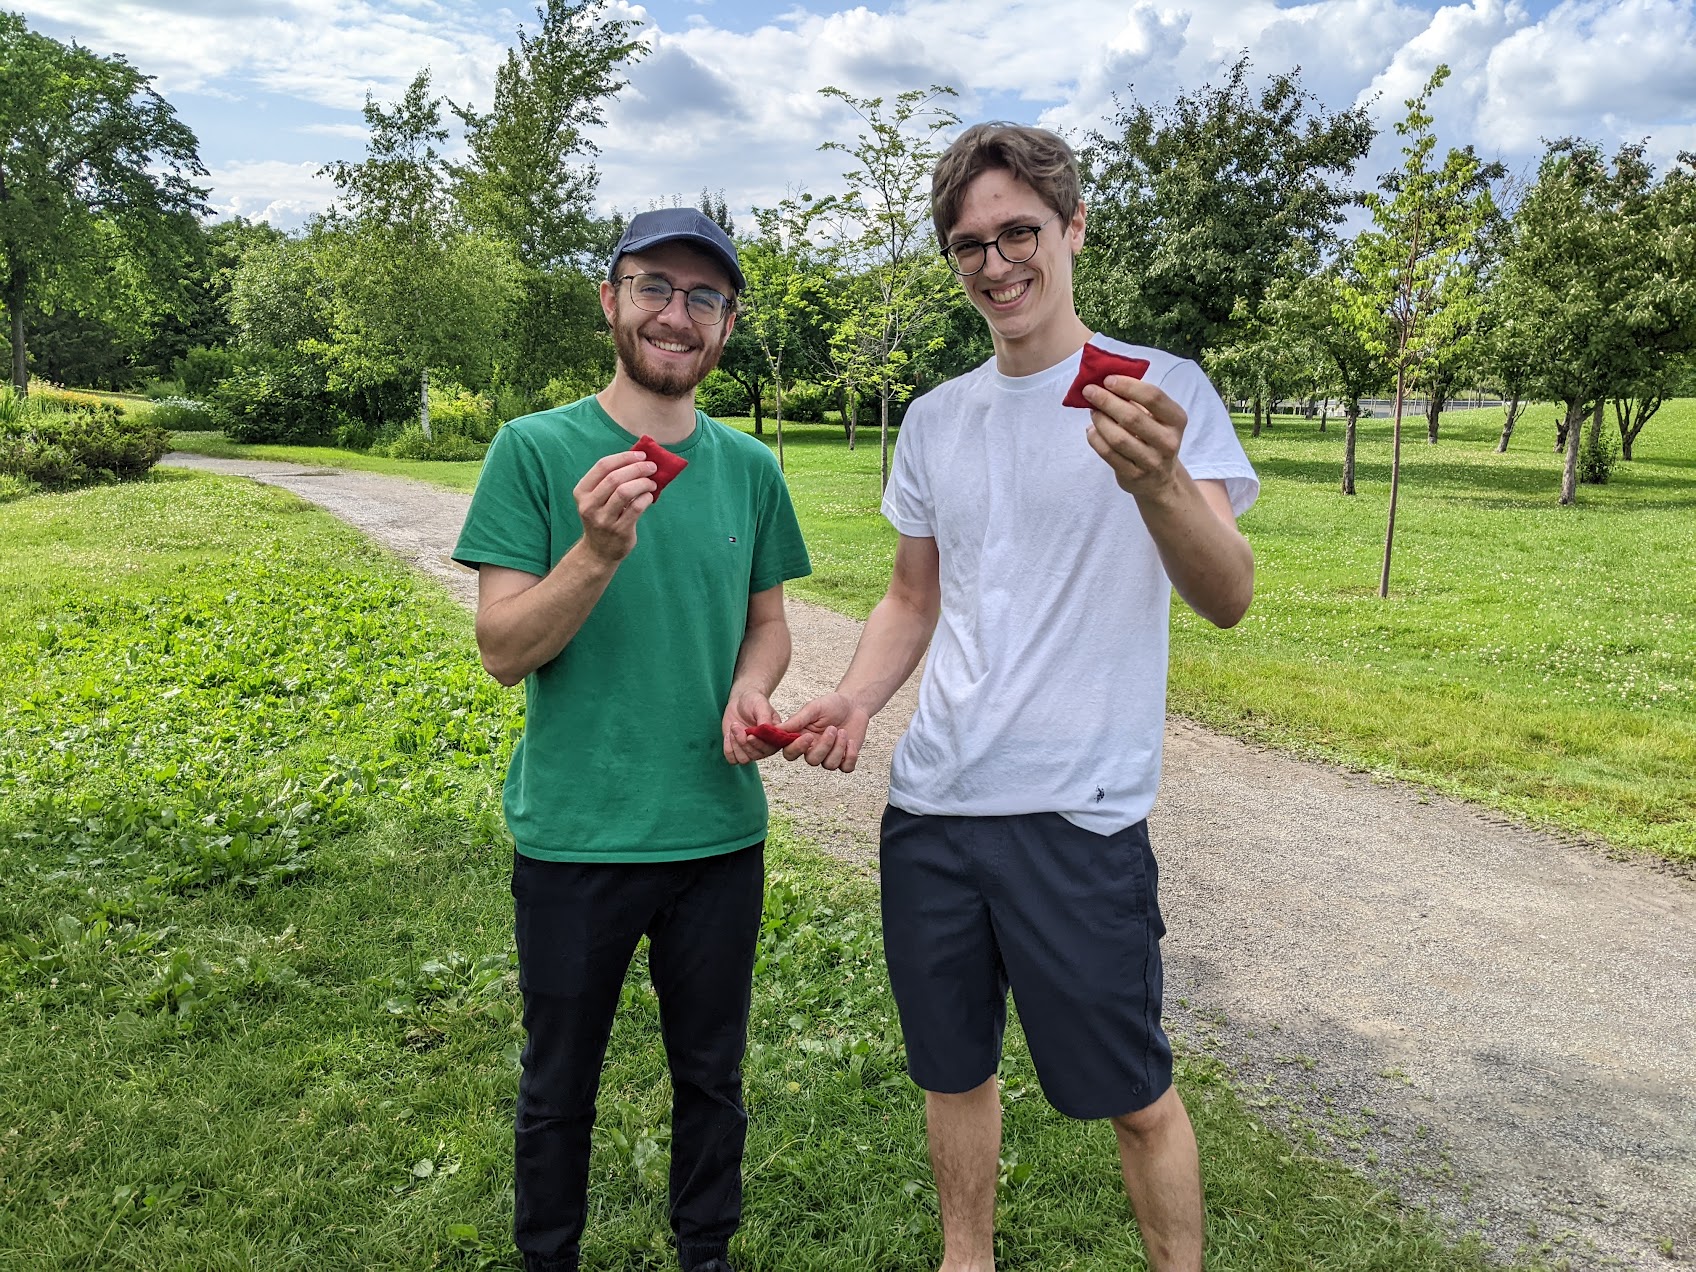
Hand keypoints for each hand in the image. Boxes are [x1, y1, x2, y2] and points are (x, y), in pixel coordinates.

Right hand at [574, 449, 657, 563]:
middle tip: (652, 467)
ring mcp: (603, 519)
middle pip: (614, 478)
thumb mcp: (598, 499)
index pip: (603, 466)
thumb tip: (640, 459)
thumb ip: (611, 480)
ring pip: (625, 492)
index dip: (624, 457)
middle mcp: (589, 505)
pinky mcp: (619, 530)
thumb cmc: (603, 517)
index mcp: (582, 492)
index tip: (641, 455)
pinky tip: (650, 497)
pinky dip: (646, 498)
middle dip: (637, 468)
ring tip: (652, 483)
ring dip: (643, 483)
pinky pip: (636, 507)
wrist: (599, 551)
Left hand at [723, 689, 781, 764]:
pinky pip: (732, 759)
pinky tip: (729, 734)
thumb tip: (766, 730)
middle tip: (736, 725)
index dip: (758, 744)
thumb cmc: (754, 702)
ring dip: (735, 745)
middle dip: (743, 742)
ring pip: (743, 759)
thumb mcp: (761, 706)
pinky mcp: (738, 751)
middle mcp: (764, 747)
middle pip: (755, 756)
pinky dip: (728, 748)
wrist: (740, 701)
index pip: (769, 749)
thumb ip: (765, 719)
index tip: (749, 735)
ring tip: (734, 727)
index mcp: (775, 738)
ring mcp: (751, 750)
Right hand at [778, 692, 868, 772]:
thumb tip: (777, 729)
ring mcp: (829, 756)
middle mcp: (813, 749)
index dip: (797, 748)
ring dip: (838, 747)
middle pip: (811, 761)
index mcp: (801, 737)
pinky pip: (846, 768)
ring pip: (829, 765)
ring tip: (843, 731)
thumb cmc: (831, 704)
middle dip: (824, 746)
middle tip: (832, 728)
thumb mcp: (813, 708)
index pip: (790, 752)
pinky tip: (850, 741)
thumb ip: (797, 720)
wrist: (853, 704)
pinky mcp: (845, 759)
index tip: (809, 736)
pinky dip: (850, 756)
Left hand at [1082, 376, 1187, 498]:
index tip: (1107, 380)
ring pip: (1118, 438)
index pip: (1153, 396)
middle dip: (1106, 401)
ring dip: (1100, 421)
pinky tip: (1092, 430)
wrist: (1160, 479)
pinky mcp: (1134, 476)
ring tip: (1093, 411)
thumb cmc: (1154, 438)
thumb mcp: (1156, 418)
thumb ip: (1136, 400)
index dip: (1128, 385)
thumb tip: (1104, 382)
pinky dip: (1095, 439)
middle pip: (1132, 417)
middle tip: (1089, 391)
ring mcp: (1152, 462)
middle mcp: (1168, 441)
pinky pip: (1108, 454)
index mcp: (1176, 420)